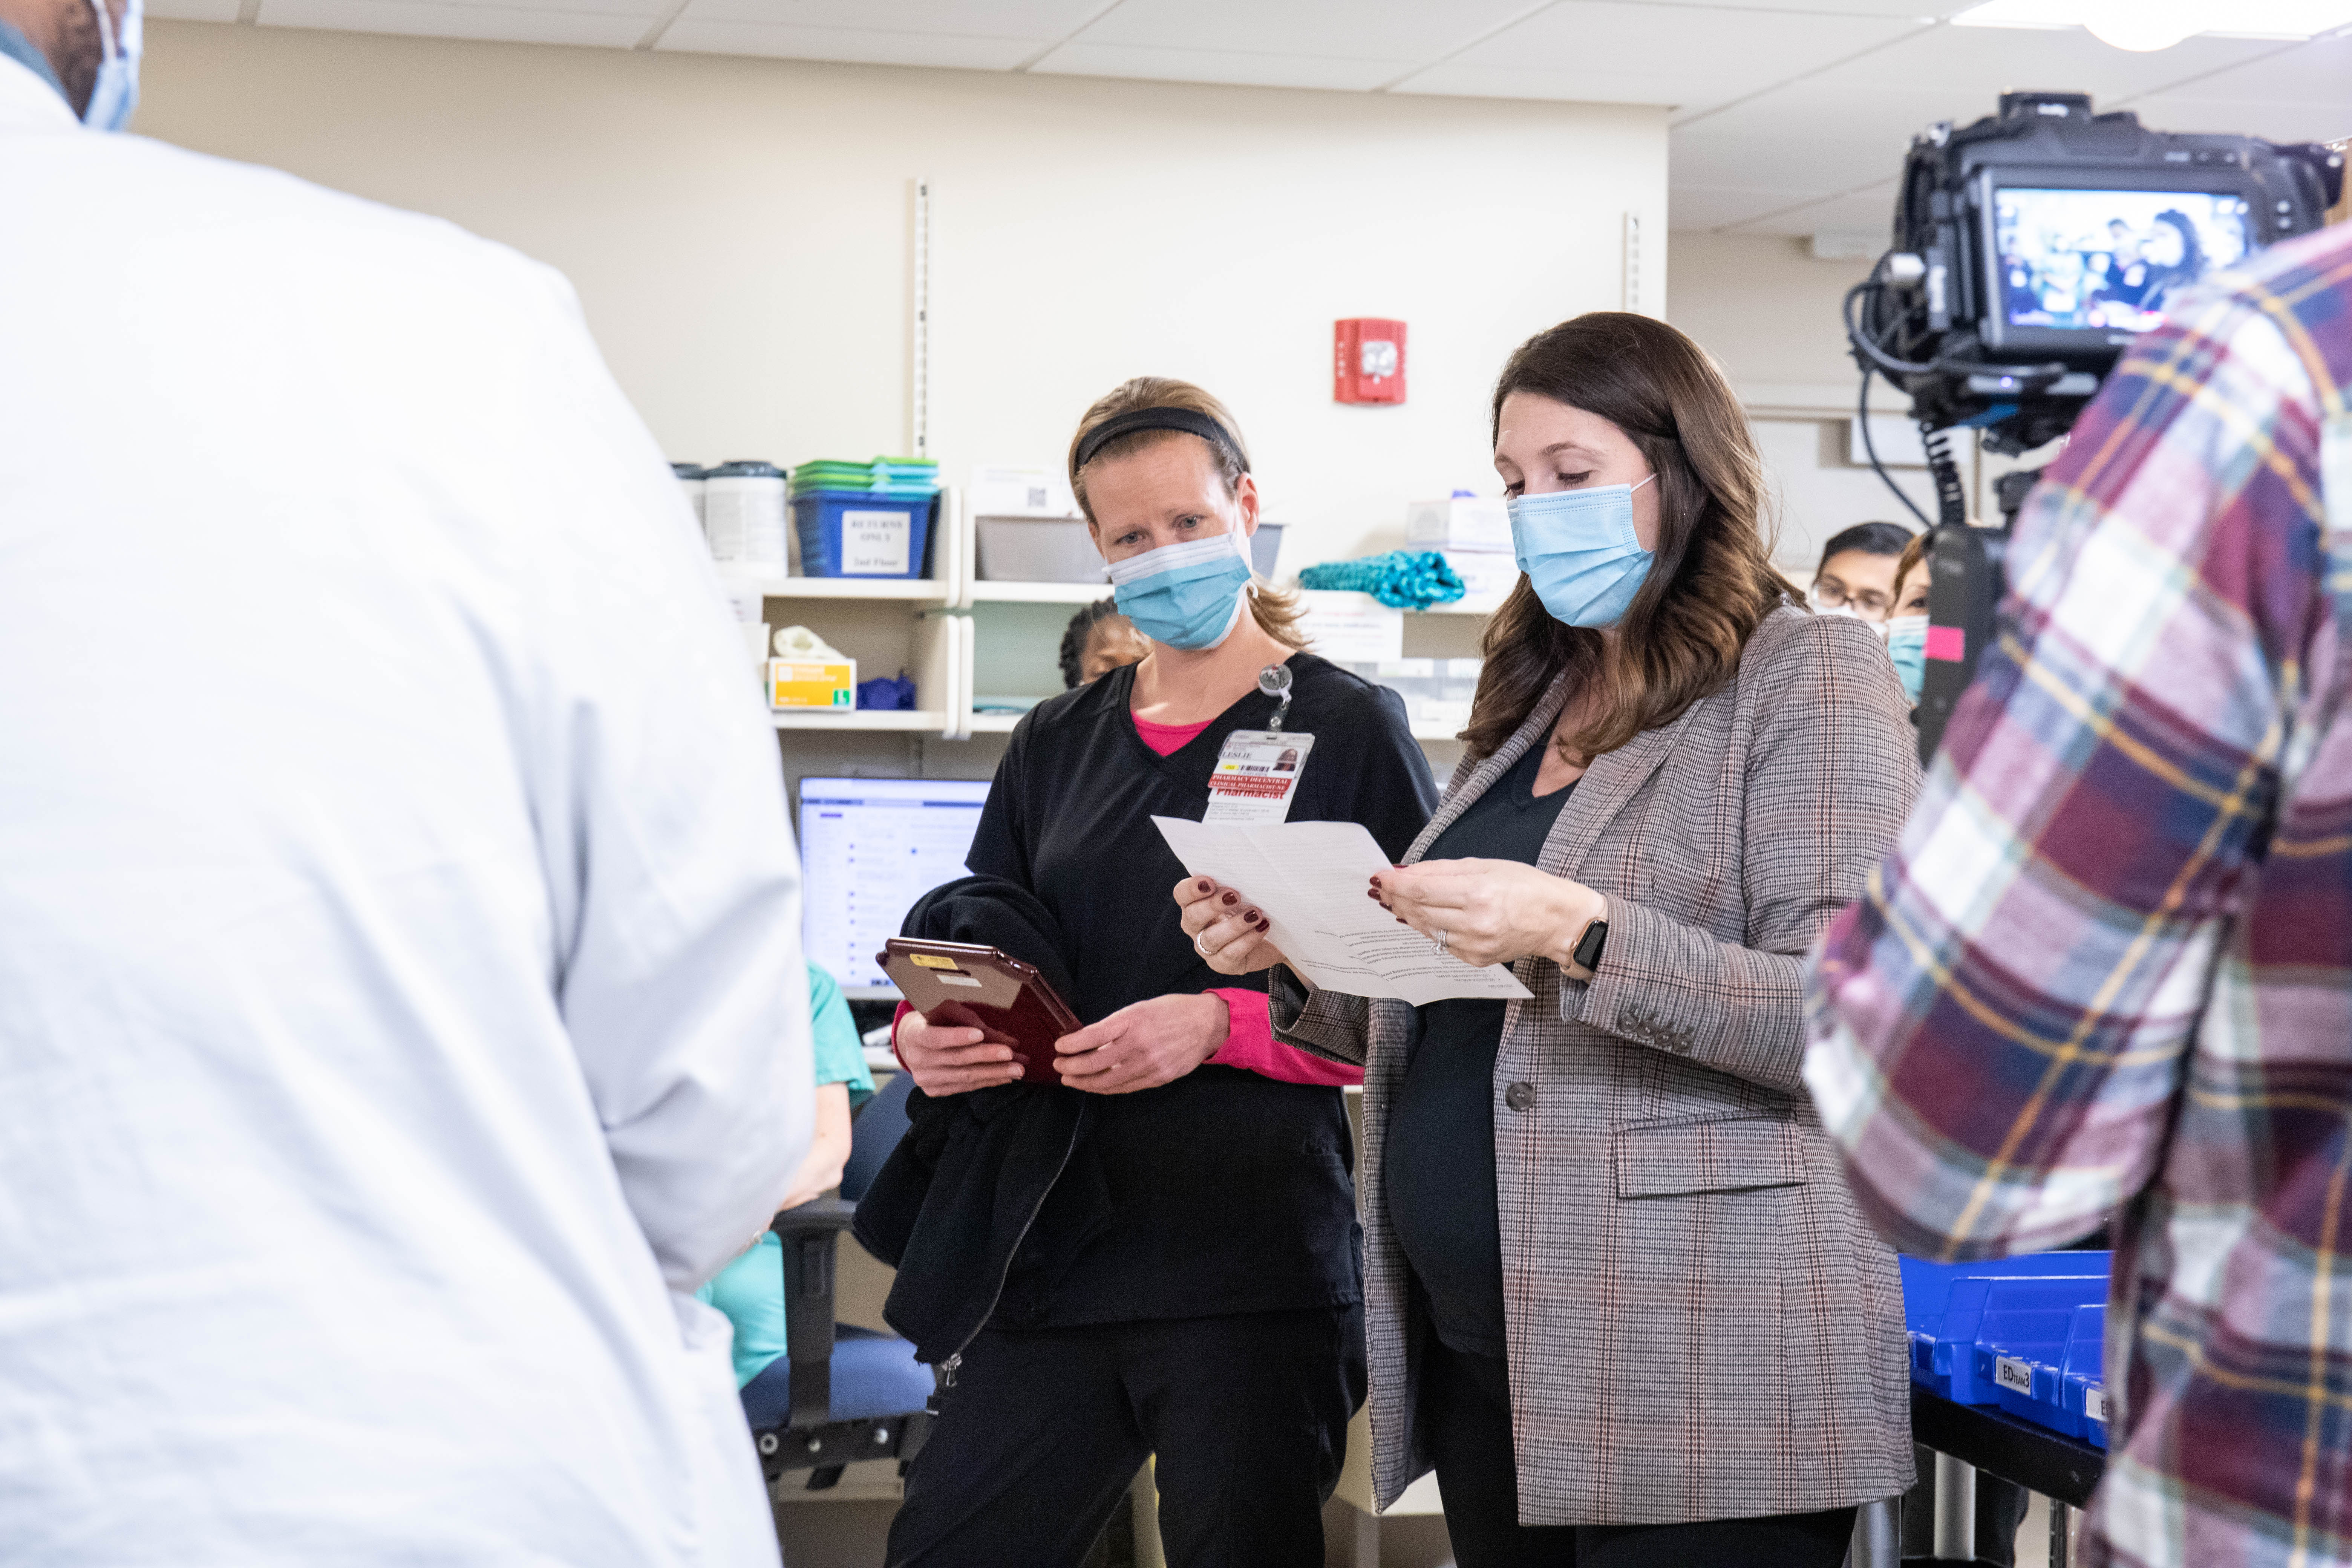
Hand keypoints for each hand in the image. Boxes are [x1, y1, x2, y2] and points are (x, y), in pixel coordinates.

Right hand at [894, 1008, 1022, 1095]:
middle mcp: (917, 1060)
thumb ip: (963, 1016)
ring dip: (994, 1073)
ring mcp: (925, 1079)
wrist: (912, 1043)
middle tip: (1011, 1054)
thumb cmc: (933, 1020)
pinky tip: (1005, 1077)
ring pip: (964, 1077)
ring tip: (1017, 1069)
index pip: (936, 1038)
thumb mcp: (943, 1008)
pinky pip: (966, 1087)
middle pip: (956, 1059)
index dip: (957, 1037)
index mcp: (915, 1035)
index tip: (980, 1034)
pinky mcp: (935, 1090)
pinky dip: (988, 1081)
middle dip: (986, 1056)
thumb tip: (987, 1032)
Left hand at [1053, 992, 1228, 1094]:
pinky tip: (1095, 1085)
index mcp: (1133, 1020)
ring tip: (1071, 1080)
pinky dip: (1106, 1088)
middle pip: (1095, 1063)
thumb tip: (1088, 1042)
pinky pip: (1125, 1088)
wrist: (1207, 1024)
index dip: (1071, 1044)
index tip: (1059, 1047)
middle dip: (1071, 1067)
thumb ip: (1115, 1026)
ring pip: (1108, 1082)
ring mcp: (1149, 1065)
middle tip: (1059, 1067)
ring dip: (1085, 1082)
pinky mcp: (1158, 1079)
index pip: (1093, 1036)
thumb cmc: (1171, 1011)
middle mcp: (1140, 1044)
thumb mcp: (1140, 1008)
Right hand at [1173, 876, 1287, 975]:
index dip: (1191, 889)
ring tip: (1255, 914)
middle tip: (1235, 895)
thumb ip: (1236, 881)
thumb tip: (1246, 867)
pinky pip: (1230, 954)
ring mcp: (1207, 948)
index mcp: (1195, 904)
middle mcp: (1196, 927)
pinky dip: (1247, 940)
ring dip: (1233, 925)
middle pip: (1192, 917)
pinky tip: (1262, 927)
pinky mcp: (1222, 964)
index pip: (1181, 894)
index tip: (1210, 882)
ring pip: (1211, 939)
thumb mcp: (1242, 892)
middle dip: (1212, 906)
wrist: (1270, 939)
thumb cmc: (1250, 908)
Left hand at [1373, 858, 1606, 970]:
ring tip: (1395, 900)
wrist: (1557, 920)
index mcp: (1478, 893)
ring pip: (1426, 928)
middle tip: (1382, 888)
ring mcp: (1474, 945)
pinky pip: (1441, 941)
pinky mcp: (1475, 959)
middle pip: (1419, 910)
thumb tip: (1407, 872)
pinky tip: (1422, 916)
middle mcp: (1474, 923)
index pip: (1421, 889)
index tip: (1380, 876)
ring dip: (1407, 913)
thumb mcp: (1486, 865)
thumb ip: (1443, 869)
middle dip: (1397, 897)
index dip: (1396, 883)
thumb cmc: (1526, 887)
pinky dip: (1428, 927)